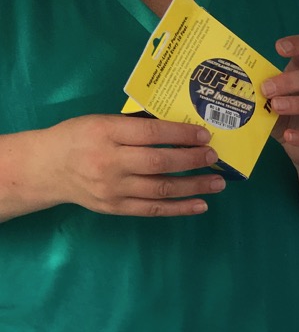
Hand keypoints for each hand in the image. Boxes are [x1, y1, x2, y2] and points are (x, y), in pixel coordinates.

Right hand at [43, 114, 223, 216]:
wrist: (47, 168)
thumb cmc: (80, 138)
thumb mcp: (100, 122)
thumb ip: (134, 127)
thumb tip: (179, 130)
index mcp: (105, 133)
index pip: (150, 133)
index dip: (180, 135)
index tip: (204, 135)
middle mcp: (109, 162)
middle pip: (159, 162)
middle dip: (192, 160)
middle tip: (214, 157)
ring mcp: (113, 188)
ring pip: (161, 189)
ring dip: (194, 186)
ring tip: (218, 182)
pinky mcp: (116, 208)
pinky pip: (154, 209)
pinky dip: (181, 208)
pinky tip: (201, 204)